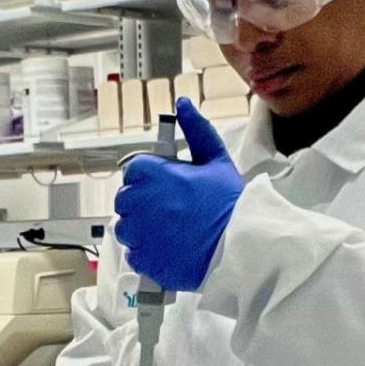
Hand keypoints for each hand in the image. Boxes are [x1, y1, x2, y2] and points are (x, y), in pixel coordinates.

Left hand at [114, 98, 243, 290]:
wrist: (239, 246)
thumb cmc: (229, 204)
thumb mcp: (217, 160)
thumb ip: (196, 130)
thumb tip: (182, 105)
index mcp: (152, 174)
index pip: (133, 170)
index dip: (149, 178)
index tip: (166, 186)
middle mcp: (139, 202)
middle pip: (125, 200)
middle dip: (143, 204)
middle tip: (171, 211)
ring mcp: (139, 233)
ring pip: (126, 228)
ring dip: (142, 230)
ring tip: (171, 232)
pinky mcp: (143, 260)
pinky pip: (134, 254)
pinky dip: (147, 254)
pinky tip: (170, 249)